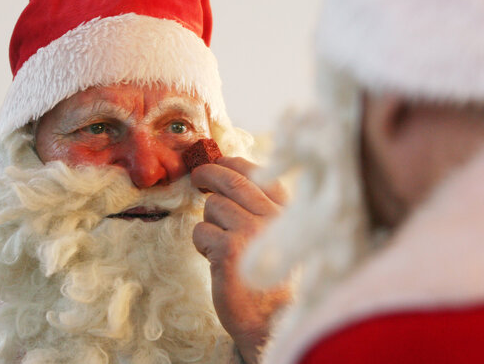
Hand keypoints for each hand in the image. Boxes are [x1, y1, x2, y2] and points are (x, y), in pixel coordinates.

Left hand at [191, 157, 291, 363]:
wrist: (273, 320)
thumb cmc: (272, 279)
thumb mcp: (278, 237)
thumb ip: (262, 209)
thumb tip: (230, 176)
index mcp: (285, 212)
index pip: (257, 174)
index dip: (233, 164)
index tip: (219, 162)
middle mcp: (271, 217)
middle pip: (232, 180)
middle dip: (209, 172)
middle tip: (198, 176)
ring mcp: (250, 231)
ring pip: (213, 206)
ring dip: (208, 222)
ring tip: (219, 245)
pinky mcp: (229, 250)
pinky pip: (201, 231)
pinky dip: (201, 244)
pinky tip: (214, 259)